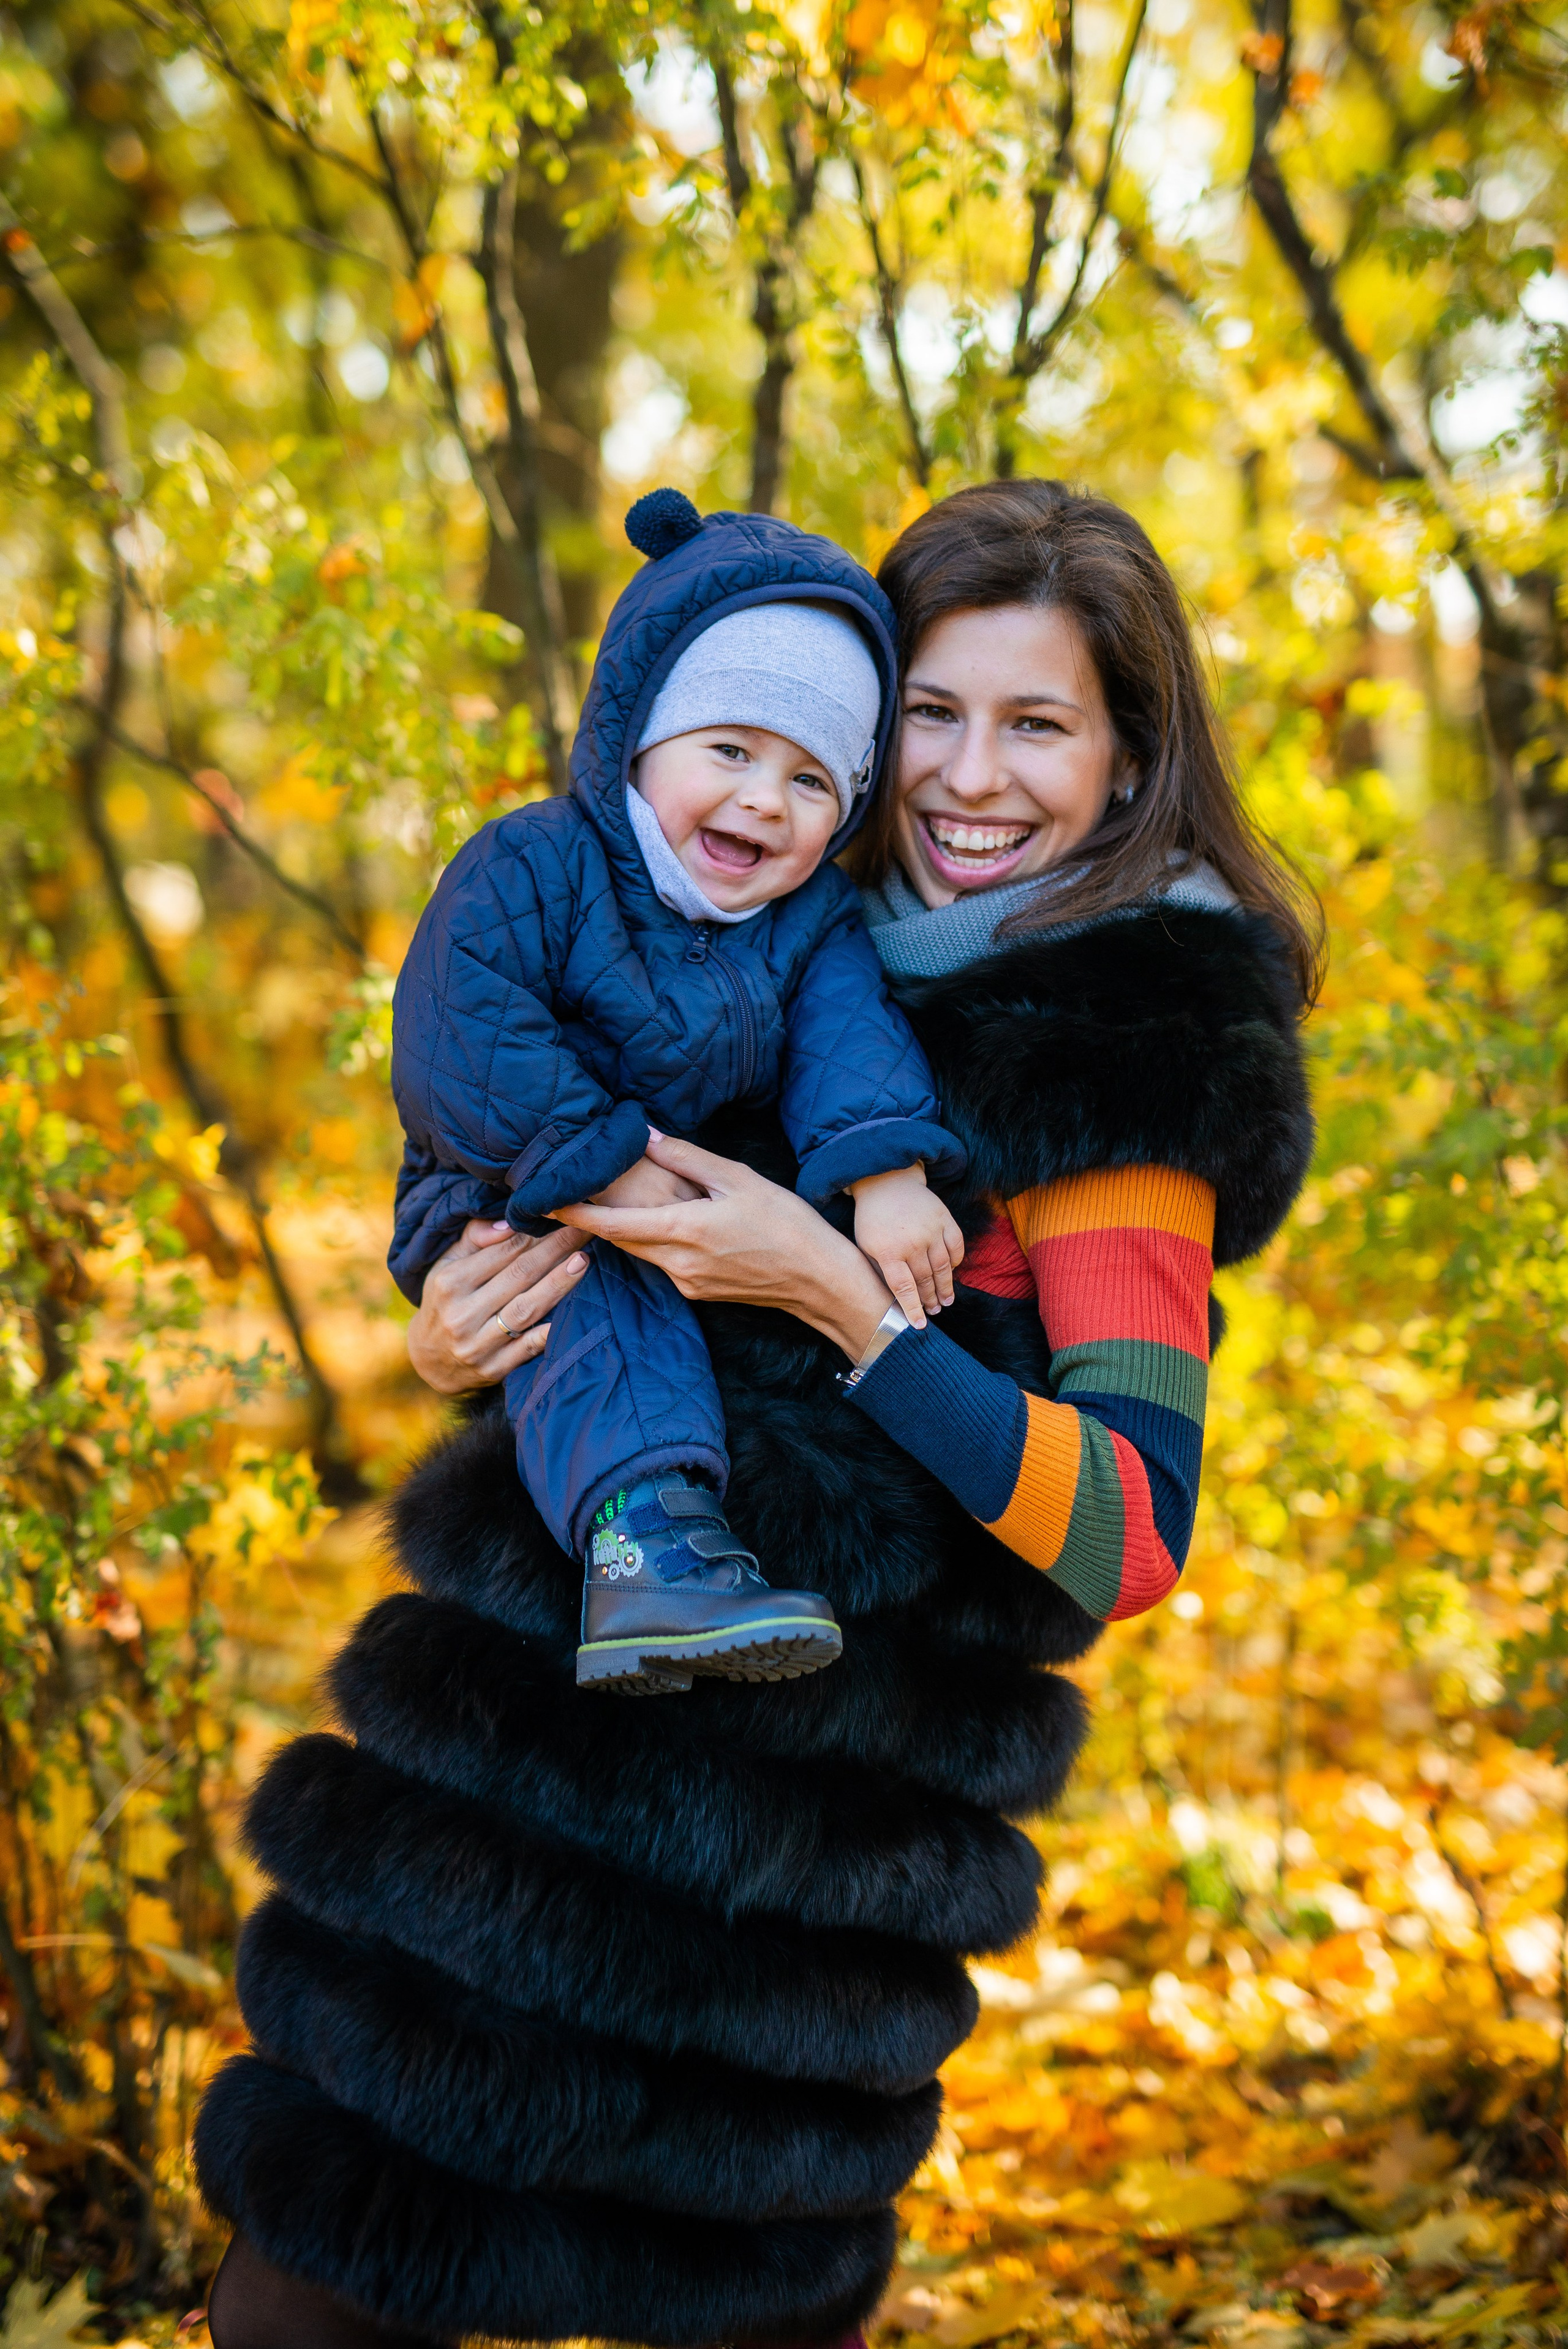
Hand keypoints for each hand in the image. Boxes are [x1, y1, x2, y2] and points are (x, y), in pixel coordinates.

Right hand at [406, 1219, 588, 1395]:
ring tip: (582, 1262)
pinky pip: (528, 1347)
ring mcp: (477, 1344)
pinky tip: (574, 1313)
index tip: (562, 1218)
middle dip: (555, 1250)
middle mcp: (462, 1313)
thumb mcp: (445, 1266)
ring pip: (527, 1308)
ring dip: (559, 1284)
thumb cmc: (445, 1302)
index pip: (502, 1251)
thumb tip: (508, 1223)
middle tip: (583, 1232)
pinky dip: (549, 1331)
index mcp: (450, 1282)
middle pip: (519, 1275)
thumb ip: (473, 1238)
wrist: (430, 1362)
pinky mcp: (493, 1368)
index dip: (535, 1233)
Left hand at [553, 1133, 891, 1361]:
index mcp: (684, 1231)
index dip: (574, 1215)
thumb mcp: (740, 1179)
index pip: (612, 1225)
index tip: (544, 1203)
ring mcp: (687, 1283)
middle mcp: (677, 1263)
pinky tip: (664, 1225)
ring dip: (623, 1231)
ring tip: (607, 1205)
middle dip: (592, 1221)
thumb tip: (645, 1135)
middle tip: (568, 1195)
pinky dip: (653, 1243)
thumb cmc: (787, 1225)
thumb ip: (688, 1158)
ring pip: (640, 1253)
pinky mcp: (699, 1293)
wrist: (820, 1282)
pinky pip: (663, 1264)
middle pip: (619, 1241)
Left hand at [848, 1165, 964, 1328]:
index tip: (920, 1326)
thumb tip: (893, 1300)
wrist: (886, 1181)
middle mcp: (912, 1242)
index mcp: (888, 1251)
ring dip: (946, 1287)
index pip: (904, 1288)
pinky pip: (956, 1246)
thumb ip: (880, 1271)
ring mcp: (931, 1229)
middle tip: (935, 1311)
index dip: (913, 1309)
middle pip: (926, 1280)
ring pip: (944, 1267)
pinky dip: (956, 1262)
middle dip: (931, 1299)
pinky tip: (952, 1273)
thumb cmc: (872, 1219)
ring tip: (946, 1301)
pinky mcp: (944, 1218)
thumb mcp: (866, 1246)